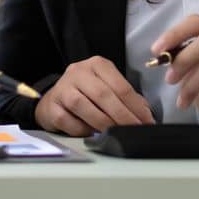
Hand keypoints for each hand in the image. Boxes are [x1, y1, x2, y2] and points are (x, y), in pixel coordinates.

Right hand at [33, 56, 154, 135]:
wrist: (53, 98)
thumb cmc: (85, 93)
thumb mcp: (107, 86)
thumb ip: (125, 97)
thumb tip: (145, 113)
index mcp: (97, 65)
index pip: (120, 85)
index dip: (135, 106)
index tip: (146, 121)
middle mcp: (79, 72)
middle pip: (103, 94)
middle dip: (122, 115)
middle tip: (134, 129)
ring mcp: (63, 88)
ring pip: (84, 106)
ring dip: (103, 123)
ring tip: (115, 133)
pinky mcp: (51, 106)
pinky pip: (69, 121)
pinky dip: (82, 130)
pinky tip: (92, 134)